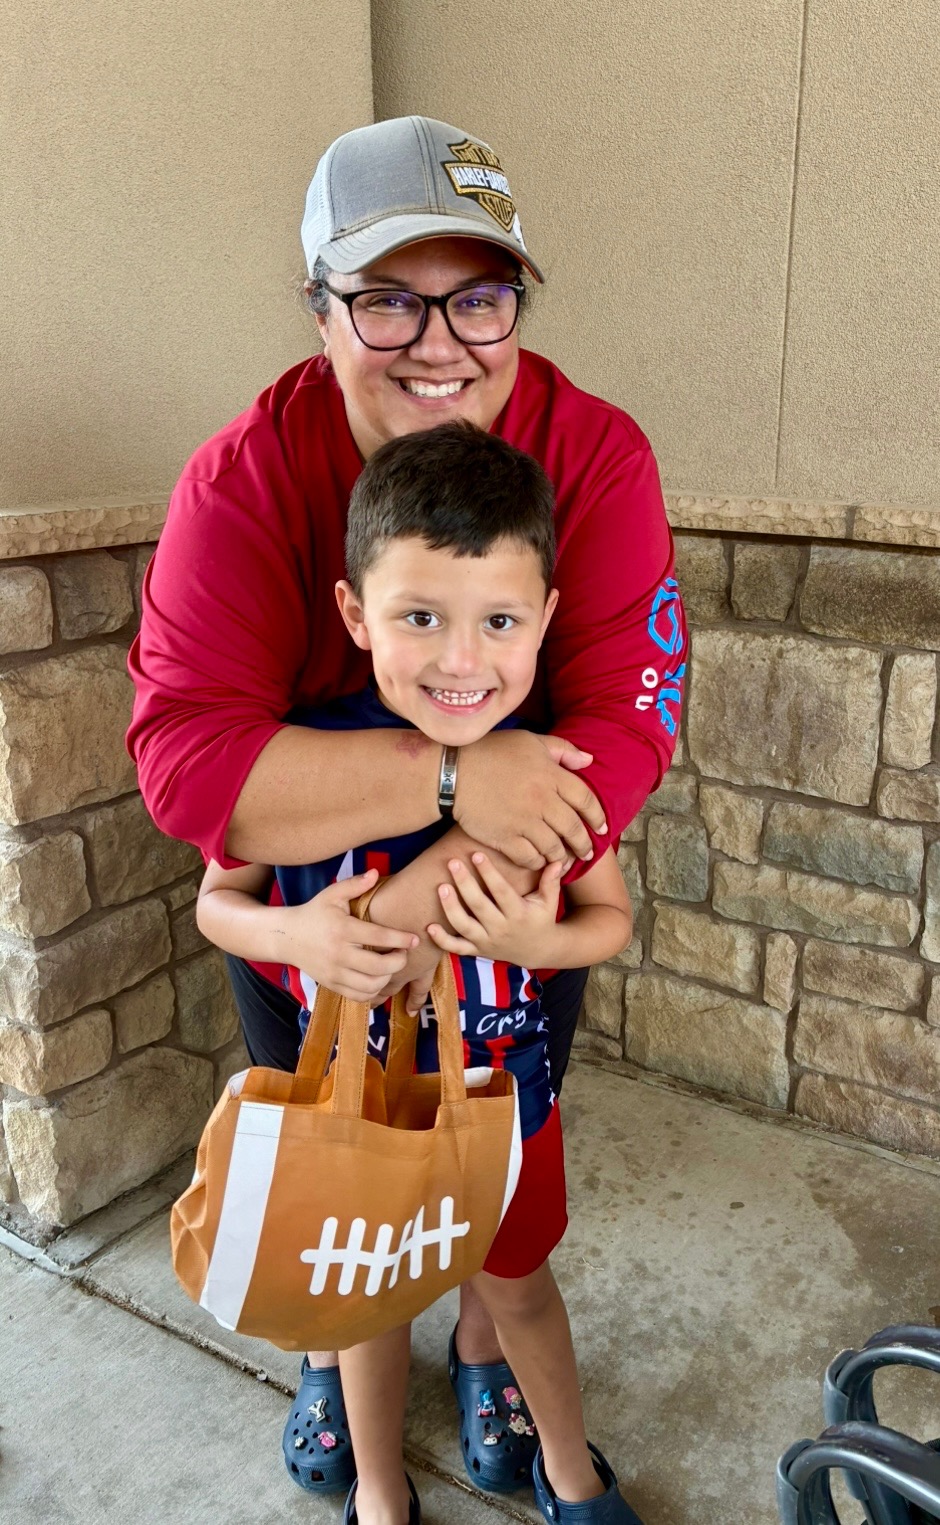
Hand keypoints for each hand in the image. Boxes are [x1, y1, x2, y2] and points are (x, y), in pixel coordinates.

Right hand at [282, 868, 417, 1003]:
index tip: (414, 939)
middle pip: (379, 967)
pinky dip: (375, 992)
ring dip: (388, 978)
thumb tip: (375, 872)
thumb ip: (354, 884)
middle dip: (399, 961)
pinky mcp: (332, 985)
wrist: (287, 937)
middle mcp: (339, 954)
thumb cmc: (314, 913)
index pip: (379, 937)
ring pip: (371, 986)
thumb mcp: (331, 895)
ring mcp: (334, 973)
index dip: (401, 939)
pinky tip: (379, 979)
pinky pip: (360, 997)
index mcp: (342, 929)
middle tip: (404, 953)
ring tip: (391, 966)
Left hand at [427, 853, 562, 967]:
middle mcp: (501, 929)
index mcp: (519, 914)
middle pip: (479, 906)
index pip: (501, 892)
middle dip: (465, 884)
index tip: (476, 854)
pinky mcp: (477, 950)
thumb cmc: (542, 919)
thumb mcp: (549, 902)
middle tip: (452, 863)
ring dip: (450, 908)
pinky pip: (456, 948)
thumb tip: (557, 858)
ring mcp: (487, 942)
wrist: (539, 951)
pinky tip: (429, 927)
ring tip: (441, 887)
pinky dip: (442, 941)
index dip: (489, 873)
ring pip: (464, 927)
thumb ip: (550, 880)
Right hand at [456, 730, 606, 870]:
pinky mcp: (505, 837)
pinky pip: (529, 858)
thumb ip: (562, 750)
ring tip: (563, 860)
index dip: (598, 816)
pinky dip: (538, 862)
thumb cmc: (491, 752)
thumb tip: (589, 760)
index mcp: (551, 776)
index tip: (602, 828)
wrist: (452, 772)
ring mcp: (524, 821)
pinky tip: (540, 861)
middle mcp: (542, 800)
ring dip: (562, 856)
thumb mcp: (530, 741)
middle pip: (573, 829)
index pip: (586, 800)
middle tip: (587, 852)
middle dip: (584, 844)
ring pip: (554, 847)